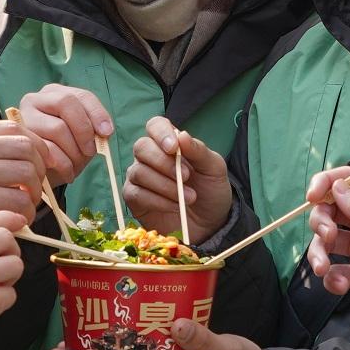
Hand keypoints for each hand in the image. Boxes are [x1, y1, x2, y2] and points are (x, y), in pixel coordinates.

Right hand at [0, 119, 48, 226]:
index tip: (41, 162)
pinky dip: (25, 212)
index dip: (35, 145)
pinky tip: (19, 220)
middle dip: (39, 169)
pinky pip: (17, 200)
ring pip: (26, 172)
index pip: (12, 127)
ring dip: (34, 193)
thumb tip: (17, 144)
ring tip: (26, 206)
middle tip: (35, 188)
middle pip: (24, 146)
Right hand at [12, 85, 115, 186]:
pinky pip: (47, 148)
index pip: (82, 95)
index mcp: (55, 94)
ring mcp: (24, 117)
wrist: (39, 174)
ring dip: (74, 151)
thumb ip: (92, 130)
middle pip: (66, 102)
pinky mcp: (19, 139)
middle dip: (84, 129)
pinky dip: (64, 164)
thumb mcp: (81, 139)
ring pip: (57, 127)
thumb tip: (104, 131)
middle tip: (91, 151)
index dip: (97, 113)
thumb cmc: (63, 152)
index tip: (107, 133)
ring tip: (77, 166)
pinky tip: (68, 173)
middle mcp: (36, 99)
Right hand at [124, 116, 229, 242]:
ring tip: (189, 197)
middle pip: (141, 147)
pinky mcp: (134, 198)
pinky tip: (174, 206)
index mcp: (170, 143)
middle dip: (163, 163)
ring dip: (165, 185)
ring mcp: (140, 176)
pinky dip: (157, 200)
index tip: (173, 148)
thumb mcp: (214, 168)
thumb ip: (199, 150)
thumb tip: (181, 135)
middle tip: (186, 177)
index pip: (155, 125)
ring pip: (138, 172)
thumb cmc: (210, 190)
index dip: (160, 133)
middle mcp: (150, 156)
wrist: (210, 223)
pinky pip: (135, 194)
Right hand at [305, 167, 349, 337]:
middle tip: (327, 236)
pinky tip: (341, 285)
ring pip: (328, 243)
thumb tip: (335, 186)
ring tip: (323, 269)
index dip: (326, 183)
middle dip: (320, 221)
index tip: (312, 197)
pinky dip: (332, 278)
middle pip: (331, 211)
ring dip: (318, 253)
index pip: (347, 181)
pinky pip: (336, 272)